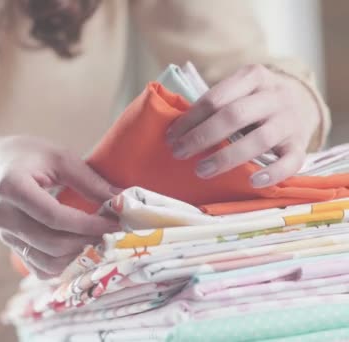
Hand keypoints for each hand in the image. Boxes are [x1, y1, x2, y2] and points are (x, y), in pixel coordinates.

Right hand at [0, 136, 118, 278]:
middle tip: (112, 234)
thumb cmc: (27, 156)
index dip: (87, 224)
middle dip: (86, 242)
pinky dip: (63, 266)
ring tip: (100, 243)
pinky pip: (39, 268)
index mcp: (12, 187)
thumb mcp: (58, 157)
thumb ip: (89, 181)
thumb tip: (122, 201)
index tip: (114, 224)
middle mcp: (3, 215)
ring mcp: (4, 235)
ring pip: (46, 261)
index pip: (54, 216)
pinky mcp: (10, 247)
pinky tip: (81, 251)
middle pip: (50, 243)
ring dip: (77, 257)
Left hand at [165, 64, 319, 187]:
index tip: (170, 136)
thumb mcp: (239, 90)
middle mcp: (274, 96)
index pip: (215, 98)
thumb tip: (176, 131)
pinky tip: (251, 182)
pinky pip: (291, 161)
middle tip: (179, 153)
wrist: (303, 101)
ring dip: (226, 157)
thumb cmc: (255, 101)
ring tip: (201, 170)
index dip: (189, 119)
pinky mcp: (301, 144)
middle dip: (202, 136)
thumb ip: (215, 104)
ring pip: (259, 139)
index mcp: (253, 77)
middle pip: (234, 116)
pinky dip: (272, 173)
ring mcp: (290, 120)